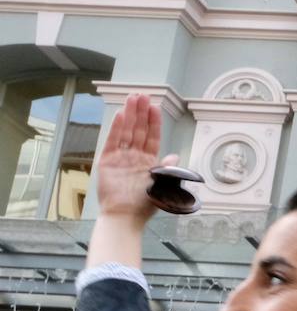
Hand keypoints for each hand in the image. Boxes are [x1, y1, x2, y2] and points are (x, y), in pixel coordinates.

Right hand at [96, 93, 176, 221]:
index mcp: (148, 162)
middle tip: (142, 95)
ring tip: (133, 98)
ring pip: (127, 131)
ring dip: (130, 114)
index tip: (156, 107)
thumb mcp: (162, 184)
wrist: (125, 216)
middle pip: (139, 130)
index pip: (152, 137)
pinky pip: (113, 140)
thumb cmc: (144, 205)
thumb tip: (175, 156)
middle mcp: (134, 157)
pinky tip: (122, 114)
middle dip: (141, 112)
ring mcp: (121, 158)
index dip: (154, 122)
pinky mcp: (108, 161)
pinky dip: (117, 127)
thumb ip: (167, 169)